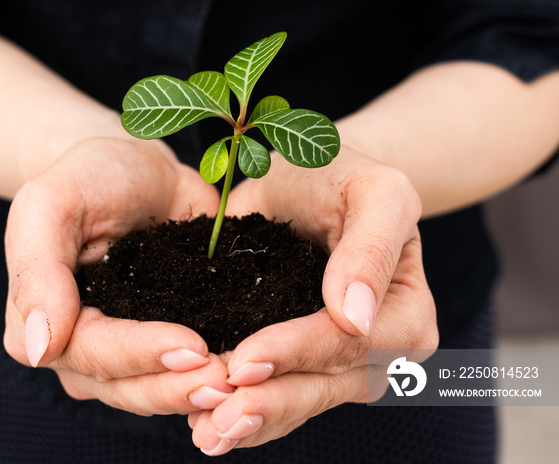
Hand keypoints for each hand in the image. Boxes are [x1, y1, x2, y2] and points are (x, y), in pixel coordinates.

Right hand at [3, 137, 231, 414]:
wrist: (134, 170)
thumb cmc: (87, 178)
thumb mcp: (50, 203)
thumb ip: (37, 271)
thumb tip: (39, 350)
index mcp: (43, 322)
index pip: (91, 354)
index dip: (140, 355)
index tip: (191, 348)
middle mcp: (83, 348)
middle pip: (126, 385)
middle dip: (175, 385)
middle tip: (225, 379)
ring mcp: (127, 350)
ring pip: (156, 390)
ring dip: (195, 391)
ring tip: (239, 383)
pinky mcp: (166, 339)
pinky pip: (185, 371)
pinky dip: (212, 375)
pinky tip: (247, 374)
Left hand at [189, 147, 437, 454]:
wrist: (309, 181)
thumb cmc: (344, 177)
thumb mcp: (373, 192)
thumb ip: (371, 247)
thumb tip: (356, 313)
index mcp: (404, 311)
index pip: (351, 342)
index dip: (298, 352)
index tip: (245, 361)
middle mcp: (378, 348)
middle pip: (325, 384)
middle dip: (271, 402)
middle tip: (219, 419)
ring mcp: (340, 361)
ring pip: (300, 400)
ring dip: (253, 421)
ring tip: (207, 434)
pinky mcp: (301, 360)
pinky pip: (280, 396)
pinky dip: (246, 414)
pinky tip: (206, 424)